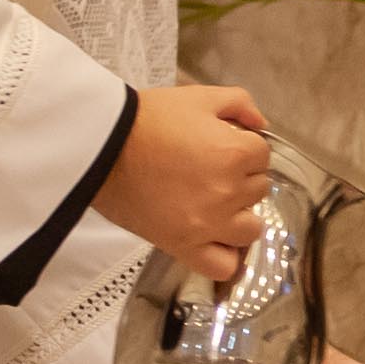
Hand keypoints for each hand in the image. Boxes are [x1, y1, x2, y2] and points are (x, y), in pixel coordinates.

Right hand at [95, 81, 276, 281]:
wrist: (101, 147)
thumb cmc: (147, 119)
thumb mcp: (198, 97)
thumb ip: (239, 103)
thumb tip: (260, 123)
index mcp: (234, 153)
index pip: (263, 156)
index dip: (244, 148)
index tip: (222, 147)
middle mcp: (227, 192)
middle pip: (258, 190)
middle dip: (241, 178)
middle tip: (211, 171)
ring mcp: (207, 224)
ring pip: (250, 229)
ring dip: (239, 216)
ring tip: (216, 206)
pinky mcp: (183, 246)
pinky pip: (223, 266)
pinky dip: (225, 257)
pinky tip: (215, 241)